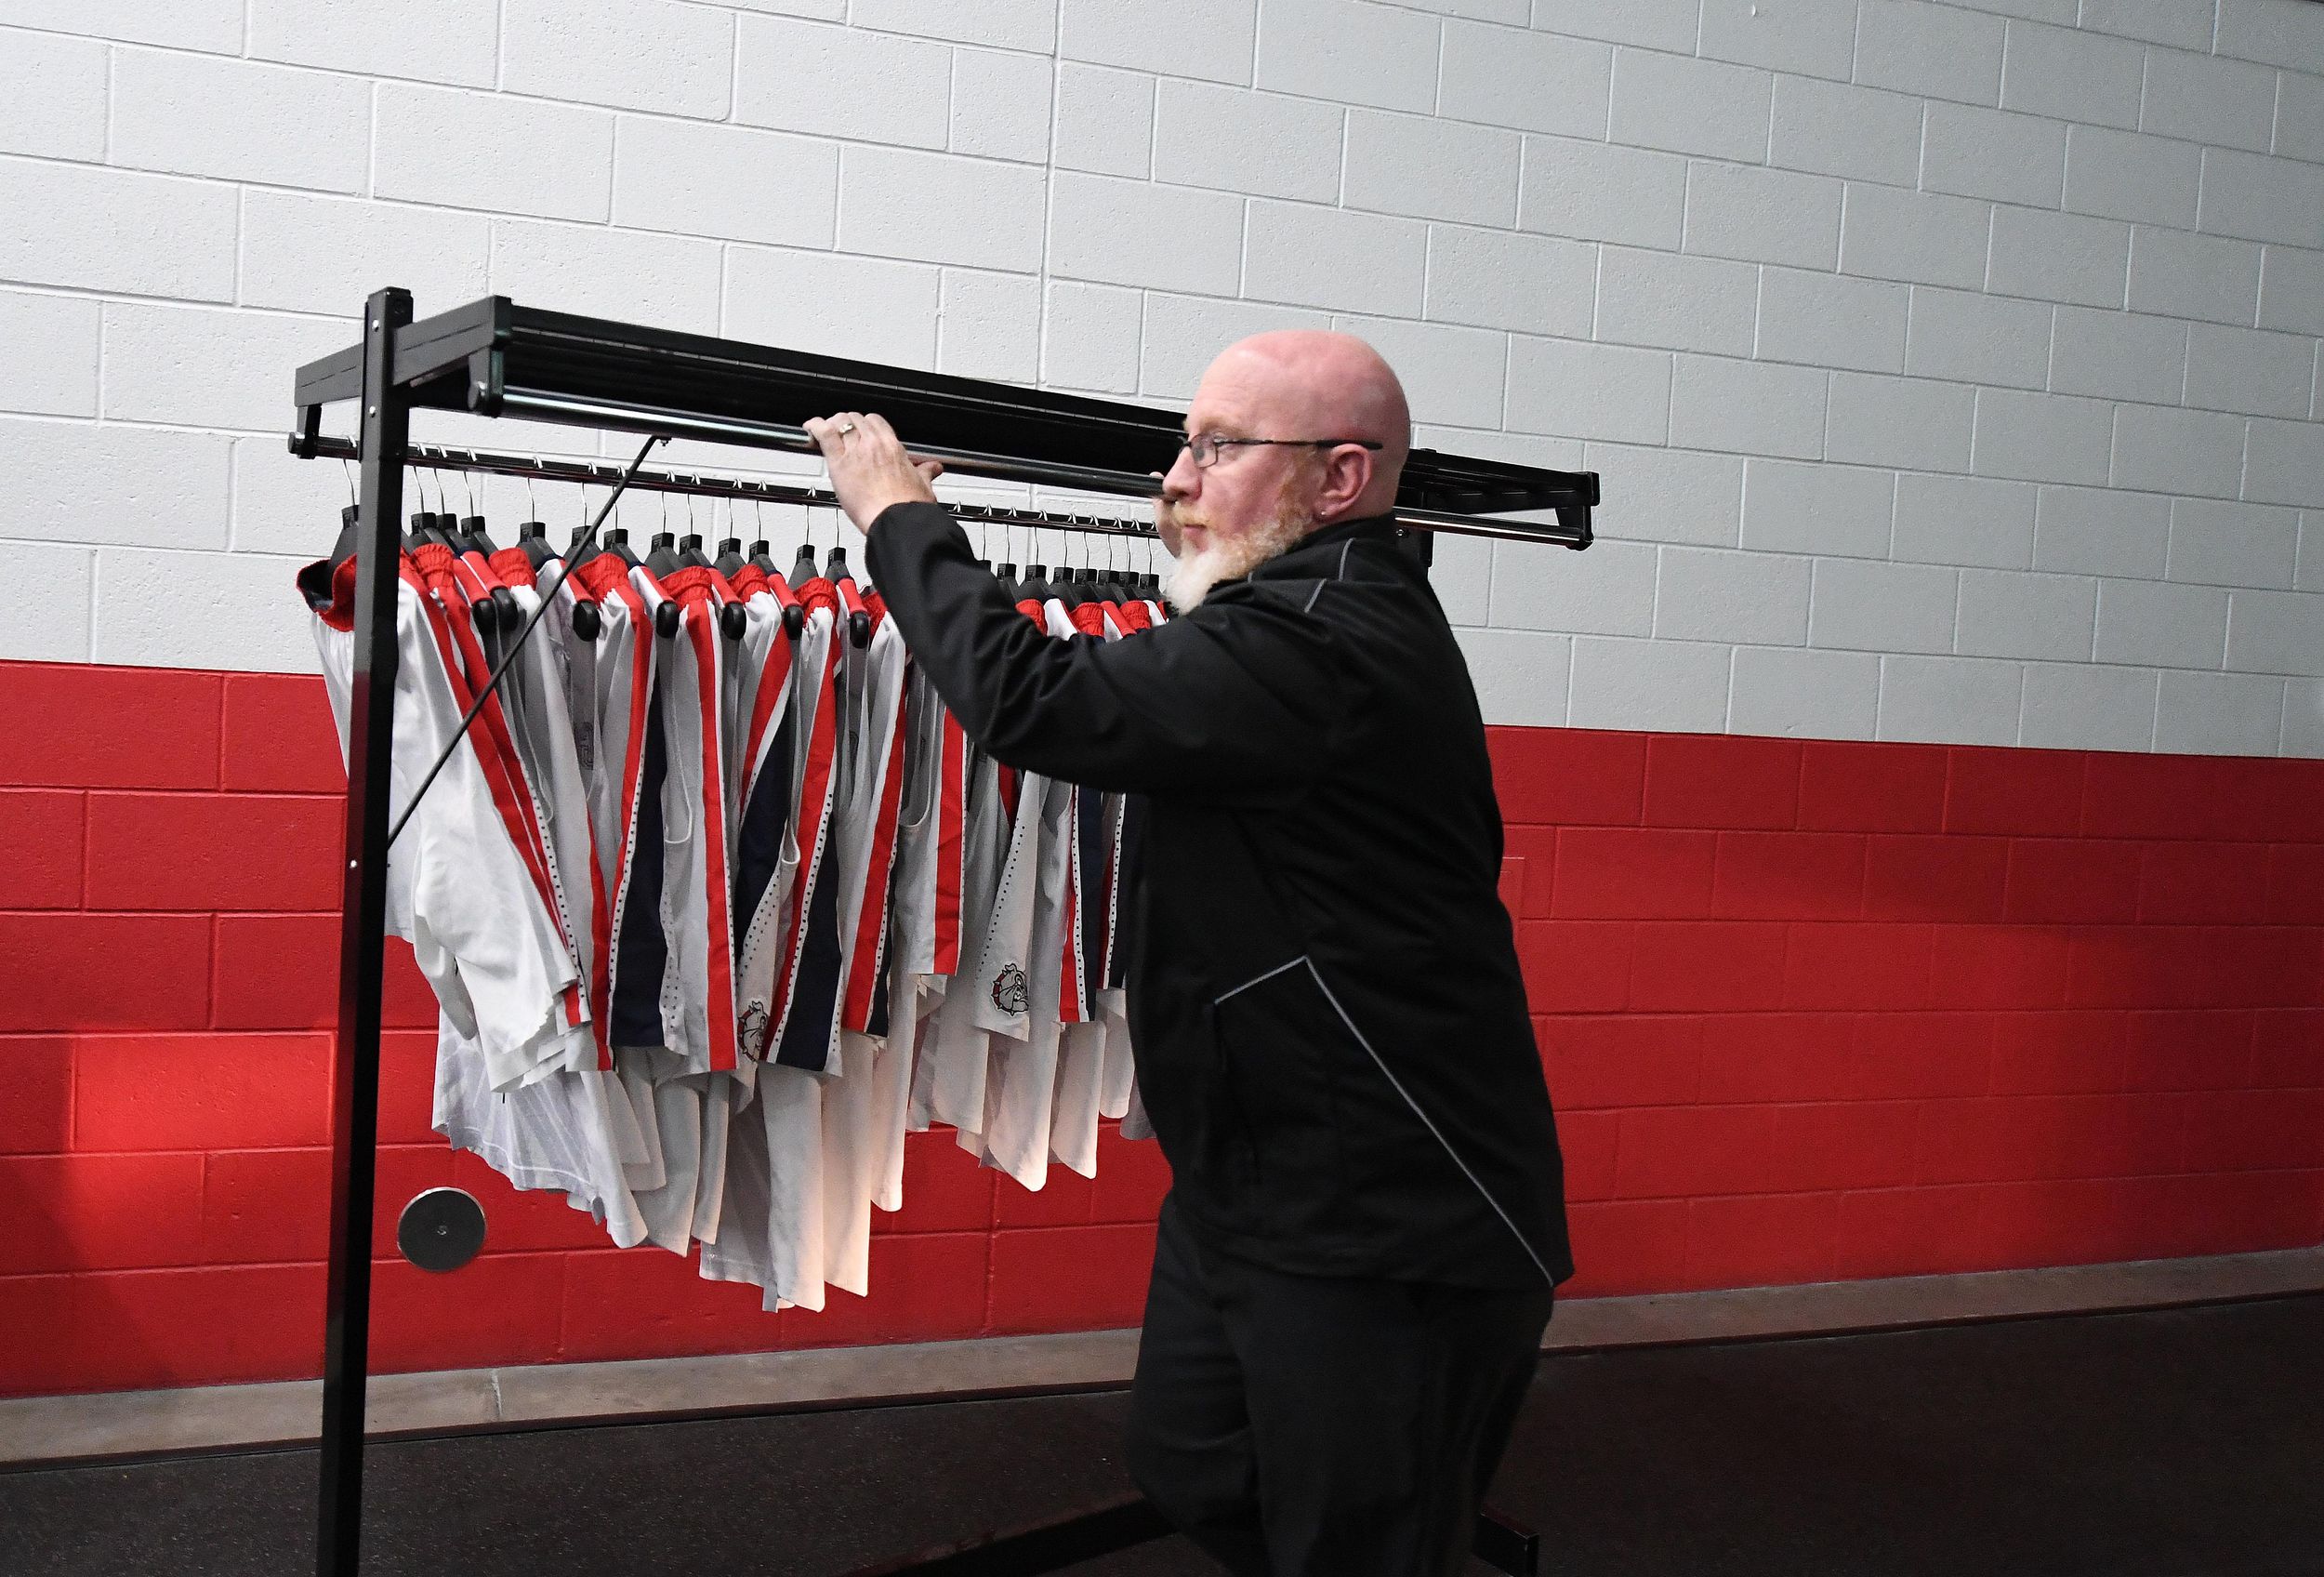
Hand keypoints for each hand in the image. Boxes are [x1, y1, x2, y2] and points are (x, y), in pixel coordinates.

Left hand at [805, 411, 943, 532]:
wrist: (896, 520)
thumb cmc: (908, 507)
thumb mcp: (923, 485)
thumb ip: (926, 472)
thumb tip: (933, 468)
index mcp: (893, 447)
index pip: (875, 421)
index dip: (866, 425)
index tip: (862, 432)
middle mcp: (874, 444)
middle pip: (856, 419)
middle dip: (848, 424)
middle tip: (843, 433)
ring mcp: (856, 451)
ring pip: (840, 422)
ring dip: (832, 424)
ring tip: (826, 431)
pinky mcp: (839, 462)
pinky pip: (824, 433)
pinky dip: (815, 427)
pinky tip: (810, 427)